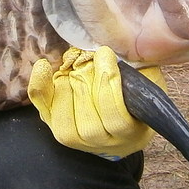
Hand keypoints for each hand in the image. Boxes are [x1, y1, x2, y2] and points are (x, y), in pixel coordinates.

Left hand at [27, 46, 166, 157]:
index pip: (115, 116)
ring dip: (66, 83)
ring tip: (74, 67)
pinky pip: (42, 107)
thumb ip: (141, 70)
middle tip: (87, 57)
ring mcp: (75, 139)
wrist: (120, 126)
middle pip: (87, 114)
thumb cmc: (136, 98)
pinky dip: (40, 85)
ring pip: (63, 112)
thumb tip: (124, 46)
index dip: (108, 82)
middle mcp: (101, 142)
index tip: (105, 53)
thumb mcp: (148, 83)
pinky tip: (43, 66)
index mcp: (130, 133)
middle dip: (85, 78)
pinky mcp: (56, 126)